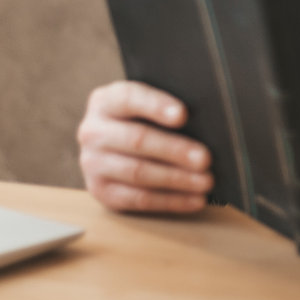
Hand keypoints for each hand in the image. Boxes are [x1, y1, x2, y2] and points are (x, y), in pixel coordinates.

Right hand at [77, 80, 213, 213]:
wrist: (112, 145)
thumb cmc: (142, 120)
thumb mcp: (148, 106)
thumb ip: (168, 109)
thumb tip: (206, 123)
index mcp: (104, 101)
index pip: (129, 98)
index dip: (156, 105)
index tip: (183, 115)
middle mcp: (92, 131)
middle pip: (136, 140)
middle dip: (174, 150)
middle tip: (204, 158)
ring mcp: (92, 163)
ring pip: (137, 172)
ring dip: (176, 179)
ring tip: (205, 181)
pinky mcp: (101, 191)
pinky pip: (138, 199)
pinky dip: (170, 201)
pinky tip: (194, 199)